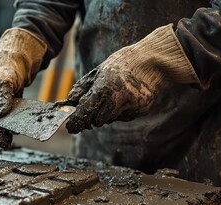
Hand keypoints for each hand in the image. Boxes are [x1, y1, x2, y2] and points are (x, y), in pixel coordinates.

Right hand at [0, 28, 46, 148]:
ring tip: (10, 140)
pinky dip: (11, 125)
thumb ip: (2, 99)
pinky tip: (17, 130)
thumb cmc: (6, 70)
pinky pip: (7, 119)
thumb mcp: (3, 84)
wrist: (16, 63)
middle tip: (6, 143)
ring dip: (4, 131)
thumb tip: (0, 115)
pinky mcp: (4, 108)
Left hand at [65, 24, 199, 132]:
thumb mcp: (98, 71)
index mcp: (105, 87)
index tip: (71, 127)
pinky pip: (125, 117)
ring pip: (112, 119)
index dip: (77, 121)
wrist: (151, 61)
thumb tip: (69, 101)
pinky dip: (121, 110)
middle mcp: (119, 99)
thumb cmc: (121, 64)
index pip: (86, 111)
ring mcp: (132, 106)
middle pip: (98, 121)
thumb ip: (83, 88)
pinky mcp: (142, 110)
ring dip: (108, 112)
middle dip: (93, 117)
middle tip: (94, 107)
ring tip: (115, 95)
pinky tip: (127, 96)